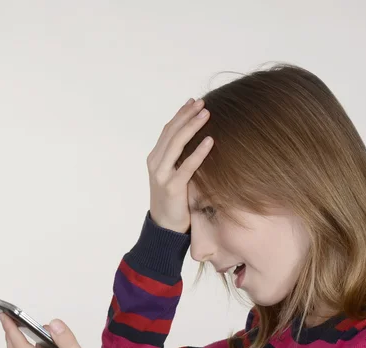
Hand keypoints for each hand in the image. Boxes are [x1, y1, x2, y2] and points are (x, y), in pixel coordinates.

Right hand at [147, 97, 213, 232]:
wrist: (164, 228)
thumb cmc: (174, 201)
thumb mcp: (173, 176)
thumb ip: (179, 159)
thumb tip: (198, 141)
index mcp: (155, 158)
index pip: (168, 130)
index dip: (180, 114)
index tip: (193, 101)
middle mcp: (156, 163)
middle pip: (172, 132)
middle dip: (187, 115)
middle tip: (203, 102)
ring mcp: (162, 175)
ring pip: (176, 144)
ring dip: (192, 126)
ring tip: (206, 114)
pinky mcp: (172, 187)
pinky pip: (187, 166)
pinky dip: (198, 152)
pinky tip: (210, 141)